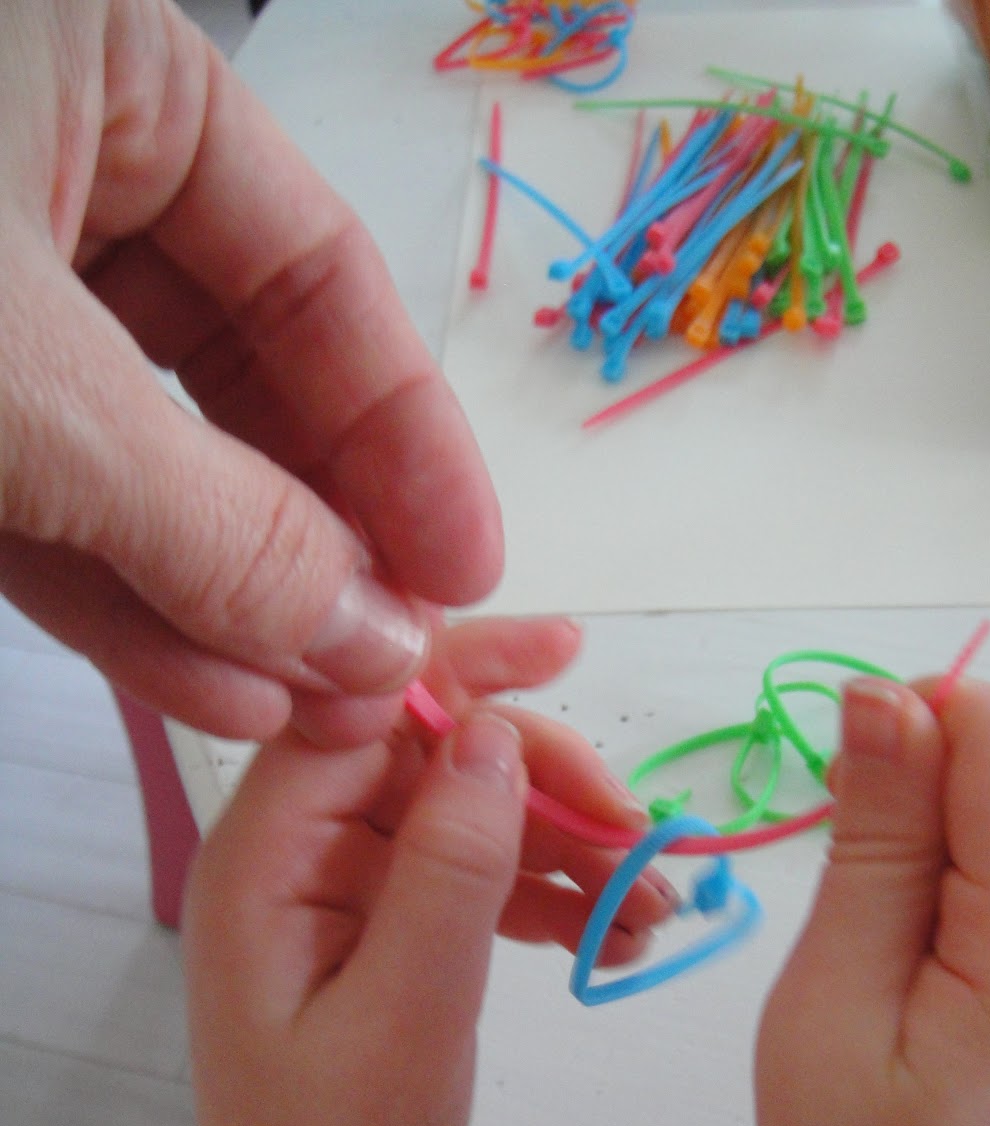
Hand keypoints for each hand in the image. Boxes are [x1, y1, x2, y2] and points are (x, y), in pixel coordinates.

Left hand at [0, 0, 499, 743]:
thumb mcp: (32, 393)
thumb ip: (217, 525)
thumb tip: (381, 646)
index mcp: (106, 72)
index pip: (314, 271)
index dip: (404, 439)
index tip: (465, 575)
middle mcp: (55, 169)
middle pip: (238, 376)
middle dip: (312, 542)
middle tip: (387, 667)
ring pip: (137, 457)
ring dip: (223, 599)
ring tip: (315, 708)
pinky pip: (42, 498)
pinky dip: (117, 599)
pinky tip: (210, 689)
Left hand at [11, 615, 669, 1125]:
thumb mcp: (407, 1015)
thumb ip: (450, 867)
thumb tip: (493, 731)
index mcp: (267, 856)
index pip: (360, 709)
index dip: (460, 665)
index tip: (570, 648)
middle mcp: (300, 856)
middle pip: (430, 756)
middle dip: (540, 779)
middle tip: (639, 834)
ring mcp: (347, 897)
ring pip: (469, 815)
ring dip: (563, 842)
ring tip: (653, 903)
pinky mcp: (393, 938)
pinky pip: (477, 878)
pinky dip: (548, 892)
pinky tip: (617, 928)